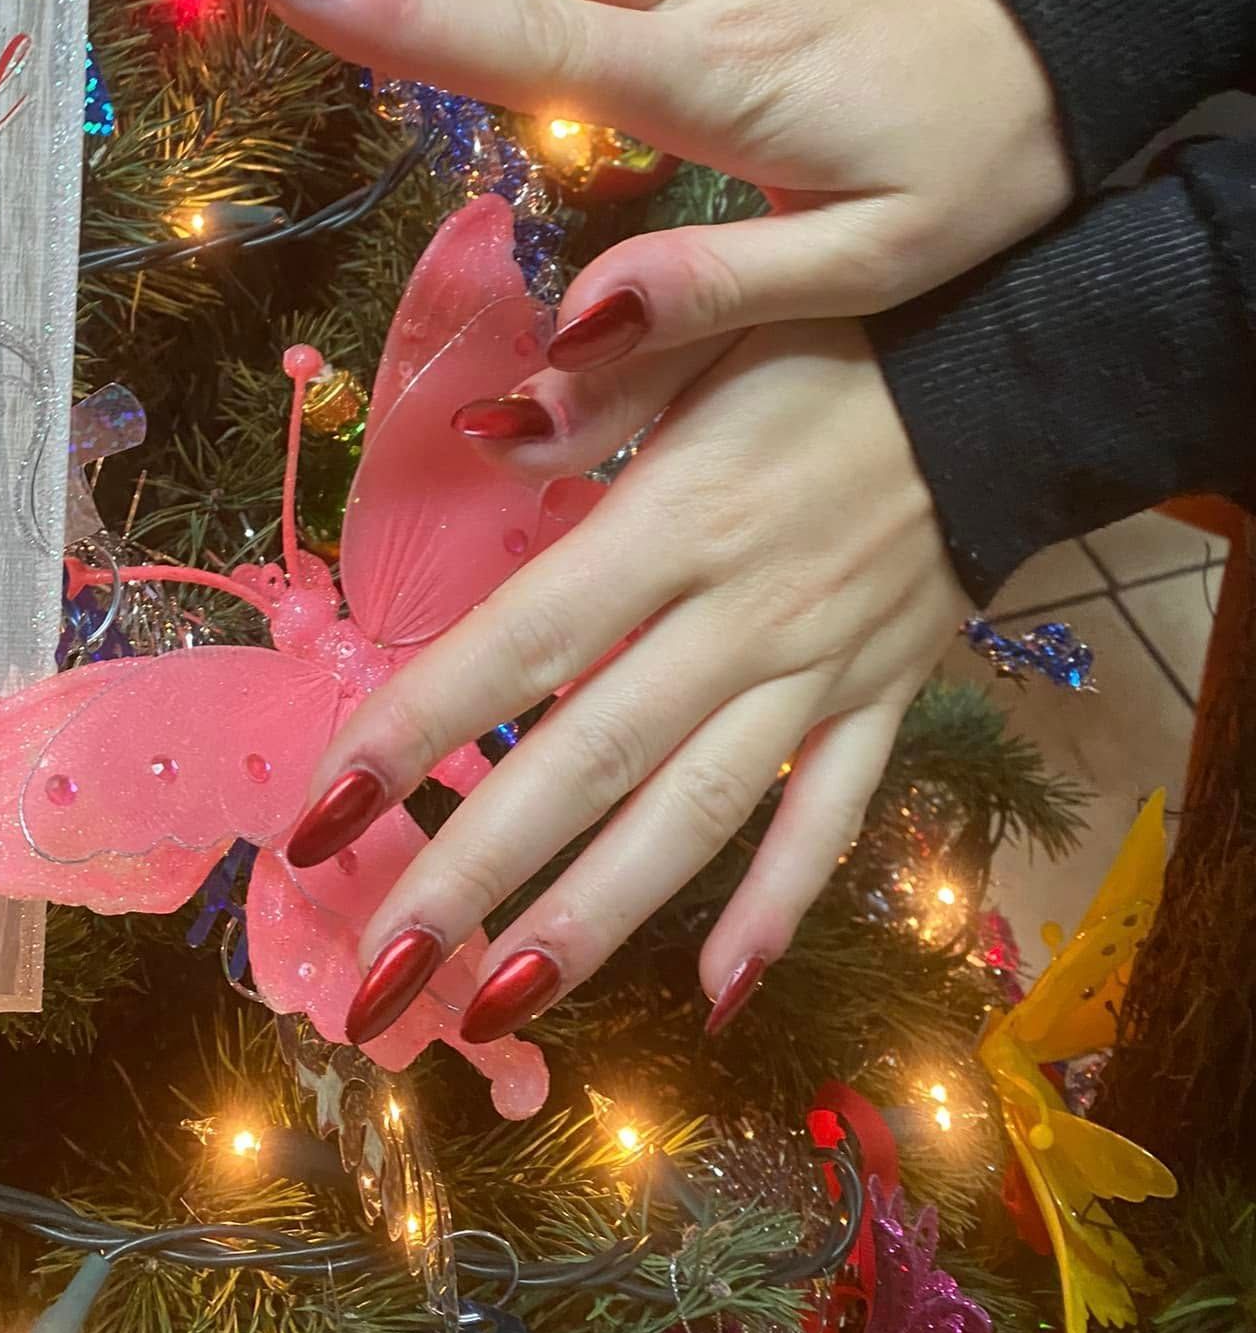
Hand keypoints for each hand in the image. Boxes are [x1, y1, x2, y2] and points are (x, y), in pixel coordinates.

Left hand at [279, 319, 967, 1044]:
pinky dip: (781, 903)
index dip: (414, 726)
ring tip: (496, 1008)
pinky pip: (832, 815)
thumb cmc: (838, 337)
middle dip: (476, 872)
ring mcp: (818, 669)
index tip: (319, 813)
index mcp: (676, 517)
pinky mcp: (884, 696)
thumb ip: (597, 390)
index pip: (520, 639)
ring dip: (597, 916)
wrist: (1014, 370)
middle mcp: (739, 613)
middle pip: (589, 757)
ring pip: (698, 812)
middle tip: (378, 976)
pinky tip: (719, 992)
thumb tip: (479, 436)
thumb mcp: (715, 324)